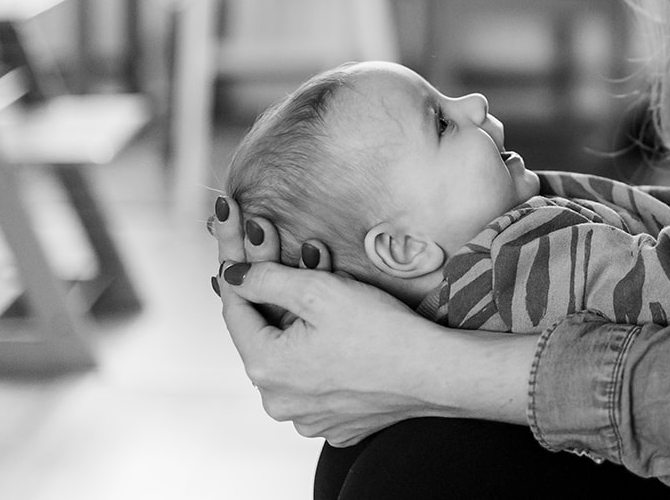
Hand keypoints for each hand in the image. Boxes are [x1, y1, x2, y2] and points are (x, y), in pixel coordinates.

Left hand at [210, 194, 423, 445]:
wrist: (435, 373)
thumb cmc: (383, 332)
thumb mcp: (320, 290)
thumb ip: (267, 279)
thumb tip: (233, 277)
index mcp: (266, 368)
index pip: (236, 311)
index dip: (240, 272)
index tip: (239, 245)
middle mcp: (278, 401)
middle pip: (265, 334)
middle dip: (279, 296)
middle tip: (296, 262)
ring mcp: (306, 416)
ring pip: (291, 359)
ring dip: (303, 327)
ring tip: (331, 296)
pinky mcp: (334, 423)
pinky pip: (317, 382)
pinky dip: (324, 357)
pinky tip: (348, 336)